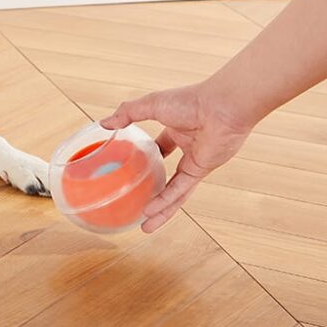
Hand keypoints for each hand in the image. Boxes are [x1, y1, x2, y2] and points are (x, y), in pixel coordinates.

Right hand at [100, 82, 254, 232]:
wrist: (222, 107)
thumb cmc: (190, 100)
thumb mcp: (151, 104)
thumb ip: (127, 113)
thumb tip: (104, 124)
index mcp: (175, 128)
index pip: (161, 146)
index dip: (147, 157)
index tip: (134, 168)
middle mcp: (186, 147)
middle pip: (166, 175)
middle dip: (153, 191)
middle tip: (137, 206)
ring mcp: (194, 161)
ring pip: (174, 190)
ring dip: (160, 209)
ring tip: (145, 227)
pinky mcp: (201, 171)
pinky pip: (181, 190)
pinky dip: (166, 201)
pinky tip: (152, 212)